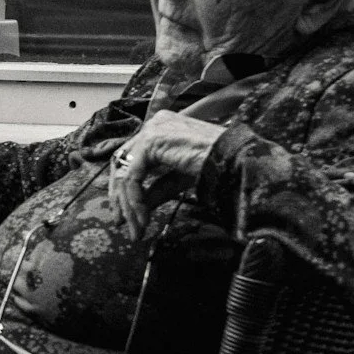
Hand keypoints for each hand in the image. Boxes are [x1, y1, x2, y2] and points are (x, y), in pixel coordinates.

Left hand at [108, 112, 223, 237]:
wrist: (234, 159)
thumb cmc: (216, 166)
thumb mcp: (179, 179)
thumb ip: (157, 189)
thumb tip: (137, 208)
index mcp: (161, 128)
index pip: (131, 157)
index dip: (124, 186)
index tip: (125, 212)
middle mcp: (153, 124)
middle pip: (122, 163)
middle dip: (119, 196)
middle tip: (120, 222)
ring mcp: (151, 130)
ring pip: (126, 173)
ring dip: (129, 205)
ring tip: (136, 229)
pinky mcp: (151, 142)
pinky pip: (133, 177)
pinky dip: (135, 201)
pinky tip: (142, 218)